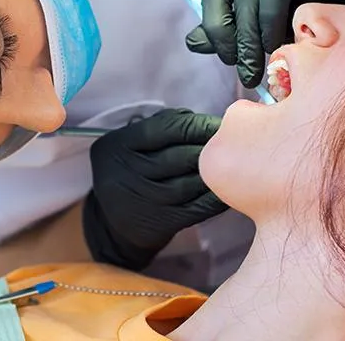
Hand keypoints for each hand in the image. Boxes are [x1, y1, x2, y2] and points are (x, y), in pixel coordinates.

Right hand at [82, 108, 225, 270]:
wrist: (108, 222)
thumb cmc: (129, 171)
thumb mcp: (128, 144)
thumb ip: (160, 127)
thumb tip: (203, 121)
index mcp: (118, 146)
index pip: (165, 128)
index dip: (197, 124)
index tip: (219, 123)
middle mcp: (128, 173)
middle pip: (181, 156)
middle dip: (211, 147)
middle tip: (234, 141)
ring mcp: (144, 200)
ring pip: (191, 183)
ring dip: (216, 173)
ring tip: (235, 163)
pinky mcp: (160, 223)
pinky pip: (197, 208)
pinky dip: (216, 198)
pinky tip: (228, 189)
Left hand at [185, 0, 344, 86]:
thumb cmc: (283, 17)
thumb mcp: (248, 27)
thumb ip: (220, 34)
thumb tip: (193, 42)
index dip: (218, 30)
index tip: (230, 60)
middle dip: (247, 42)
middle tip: (251, 74)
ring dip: (273, 25)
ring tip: (276, 52)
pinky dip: (310, 4)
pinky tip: (308, 26)